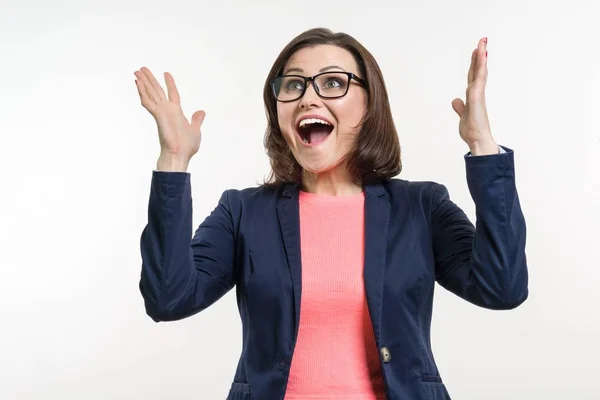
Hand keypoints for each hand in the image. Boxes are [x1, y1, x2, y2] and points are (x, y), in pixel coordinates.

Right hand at [134, 67, 205, 168]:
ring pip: (150, 93)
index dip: (170, 83)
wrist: (180, 156)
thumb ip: (196, 120)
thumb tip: (201, 112)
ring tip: (136, 71)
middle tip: (142, 68)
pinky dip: (142, 92)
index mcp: (176, 112)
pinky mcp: (157, 116)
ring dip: (143, 82)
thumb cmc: (186, 147)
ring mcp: (161, 113)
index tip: (166, 73)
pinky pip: (148, 102)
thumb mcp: (195, 130)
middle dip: (150, 79)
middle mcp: (167, 110)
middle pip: (157, 90)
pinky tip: (137, 83)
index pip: (172, 93)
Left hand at [451, 38, 497, 155]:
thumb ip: (460, 107)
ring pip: (480, 72)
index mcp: (473, 97)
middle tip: (482, 41)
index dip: (474, 64)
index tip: (476, 52)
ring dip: (481, 57)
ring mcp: (478, 95)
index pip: (473, 77)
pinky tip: (481, 58)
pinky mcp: (477, 97)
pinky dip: (480, 67)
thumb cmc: (472, 131)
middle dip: (479, 56)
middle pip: (477, 71)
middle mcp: (477, 93)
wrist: (478, 141)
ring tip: (483, 43)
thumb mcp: (463, 116)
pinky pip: (479, 79)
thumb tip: (456, 100)